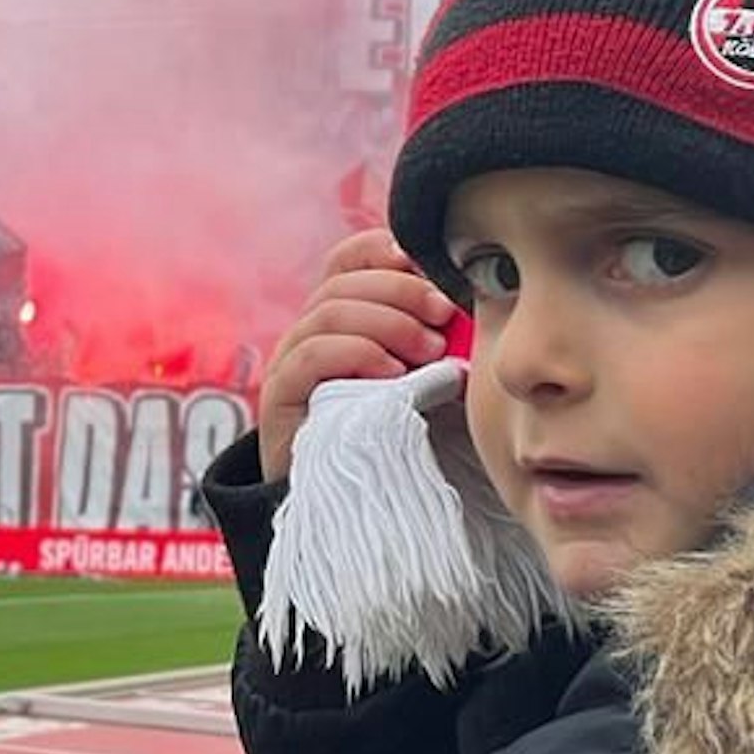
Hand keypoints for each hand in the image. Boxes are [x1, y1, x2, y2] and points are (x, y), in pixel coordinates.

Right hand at [258, 228, 460, 480]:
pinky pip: (311, 356)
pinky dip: (356, 354)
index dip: (382, 250)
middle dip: (401, 290)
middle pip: (343, 281)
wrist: (346, 503)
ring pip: (328, 311)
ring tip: (429, 350)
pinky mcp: (281, 397)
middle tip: (444, 313)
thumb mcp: (421, 378)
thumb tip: (472, 305)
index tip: (425, 263)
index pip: (348, 259)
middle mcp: (309, 332)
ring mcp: (291, 362)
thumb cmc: (394, 436)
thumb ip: (437, 340)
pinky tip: (393, 375)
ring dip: (387, 322)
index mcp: (340, 318)